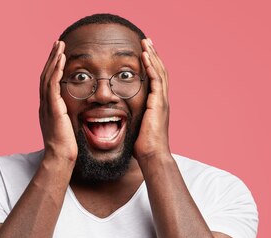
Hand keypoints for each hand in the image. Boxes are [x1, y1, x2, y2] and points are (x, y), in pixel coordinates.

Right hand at [39, 41, 76, 162]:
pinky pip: (52, 85)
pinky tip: (61, 60)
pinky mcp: (52, 108)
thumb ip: (70, 119)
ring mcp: (47, 106)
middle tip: (58, 44)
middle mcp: (44, 105)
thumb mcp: (68, 129)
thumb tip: (78, 116)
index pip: (49, 83)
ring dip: (53, 60)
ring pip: (47, 77)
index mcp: (48, 109)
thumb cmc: (67, 148)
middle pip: (45, 76)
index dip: (53, 68)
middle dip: (52, 59)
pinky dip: (56, 71)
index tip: (59, 56)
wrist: (60, 158)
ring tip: (59, 46)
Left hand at [135, 38, 170, 160]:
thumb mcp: (135, 127)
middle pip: (159, 71)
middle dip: (153, 55)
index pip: (155, 79)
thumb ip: (130, 118)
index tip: (143, 53)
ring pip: (159, 71)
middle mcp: (161, 100)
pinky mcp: (158, 103)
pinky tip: (145, 57)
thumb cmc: (142, 146)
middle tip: (146, 41)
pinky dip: (151, 67)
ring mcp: (162, 101)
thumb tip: (117, 117)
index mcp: (156, 104)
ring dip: (152, 56)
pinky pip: (156, 80)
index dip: (150, 65)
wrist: (151, 155)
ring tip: (146, 43)